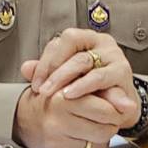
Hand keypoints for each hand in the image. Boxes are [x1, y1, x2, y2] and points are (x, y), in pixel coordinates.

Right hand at [11, 85, 125, 147]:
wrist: (20, 114)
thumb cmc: (54, 96)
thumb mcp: (75, 84)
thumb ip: (104, 91)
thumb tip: (131, 106)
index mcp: (64, 96)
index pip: (106, 110)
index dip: (115, 108)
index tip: (115, 106)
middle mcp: (58, 119)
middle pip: (106, 128)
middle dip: (110, 123)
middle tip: (105, 116)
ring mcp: (56, 138)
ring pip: (98, 142)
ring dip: (100, 135)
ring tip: (90, 124)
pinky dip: (88, 146)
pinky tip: (79, 136)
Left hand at [24, 28, 138, 108]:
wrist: (118, 109)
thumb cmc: (93, 91)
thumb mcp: (69, 80)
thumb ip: (48, 72)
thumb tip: (24, 68)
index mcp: (85, 39)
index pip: (61, 41)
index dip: (45, 61)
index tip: (35, 83)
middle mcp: (100, 41)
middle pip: (71, 43)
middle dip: (52, 68)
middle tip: (42, 89)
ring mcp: (113, 54)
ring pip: (83, 59)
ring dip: (64, 77)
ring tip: (53, 92)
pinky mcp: (122, 71)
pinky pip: (100, 76)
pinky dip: (83, 86)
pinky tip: (71, 94)